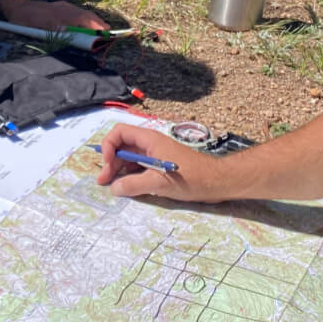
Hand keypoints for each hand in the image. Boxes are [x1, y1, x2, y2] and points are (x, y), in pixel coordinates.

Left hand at [0, 0, 105, 32]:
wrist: (16, 5)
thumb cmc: (26, 17)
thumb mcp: (36, 25)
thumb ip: (52, 27)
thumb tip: (66, 30)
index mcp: (61, 14)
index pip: (82, 19)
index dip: (94, 25)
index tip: (105, 31)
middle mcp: (64, 8)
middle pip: (85, 15)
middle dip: (98, 22)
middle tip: (108, 30)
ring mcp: (62, 7)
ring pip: (81, 13)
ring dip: (92, 20)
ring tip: (101, 27)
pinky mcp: (59, 7)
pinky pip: (76, 12)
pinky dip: (85, 18)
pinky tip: (86, 22)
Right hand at [95, 124, 237, 202]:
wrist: (217, 182)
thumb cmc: (190, 178)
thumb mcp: (159, 183)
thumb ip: (134, 185)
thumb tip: (114, 188)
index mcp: (149, 140)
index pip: (119, 133)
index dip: (108, 146)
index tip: (107, 165)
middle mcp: (150, 144)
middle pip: (122, 146)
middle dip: (110, 162)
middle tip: (104, 181)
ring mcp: (156, 155)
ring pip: (130, 158)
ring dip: (119, 170)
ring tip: (113, 186)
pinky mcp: (161, 166)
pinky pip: (140, 167)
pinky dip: (131, 175)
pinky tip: (128, 187)